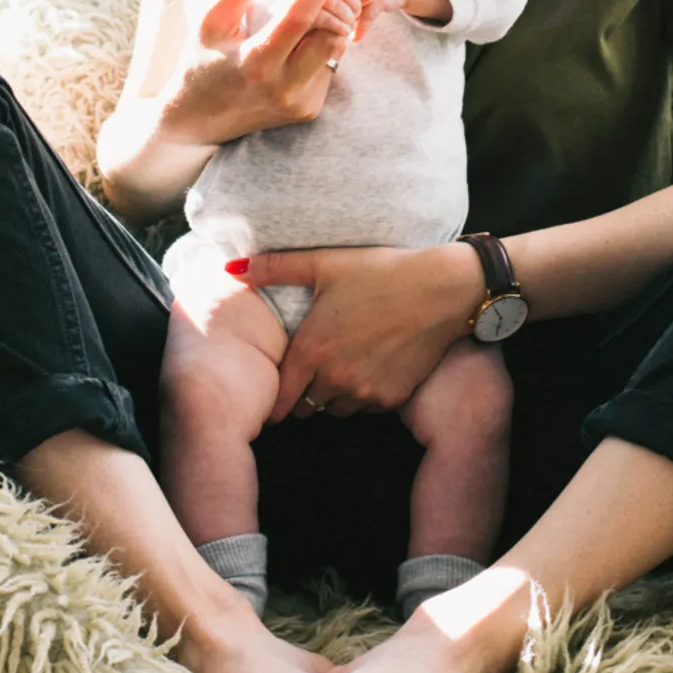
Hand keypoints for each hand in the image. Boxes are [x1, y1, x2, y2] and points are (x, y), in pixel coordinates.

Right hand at [165, 0, 367, 145]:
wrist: (199, 120)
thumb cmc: (201, 63)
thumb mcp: (211, 23)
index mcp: (255, 61)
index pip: (299, 16)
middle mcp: (283, 86)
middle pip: (331, 32)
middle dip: (334, 4)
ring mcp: (300, 102)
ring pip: (336, 48)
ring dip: (328, 26)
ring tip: (306, 18)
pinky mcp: (310, 110)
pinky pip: (330, 67)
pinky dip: (321, 49)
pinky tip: (298, 48)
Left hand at [227, 243, 482, 420]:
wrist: (442, 288)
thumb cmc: (381, 272)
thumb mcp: (325, 263)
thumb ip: (274, 268)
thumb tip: (230, 269)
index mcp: (312, 350)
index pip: (279, 400)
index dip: (275, 398)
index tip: (277, 390)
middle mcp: (335, 379)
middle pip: (305, 407)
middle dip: (304, 393)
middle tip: (313, 367)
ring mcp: (365, 392)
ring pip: (335, 410)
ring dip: (333, 395)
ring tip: (343, 362)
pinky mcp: (391, 398)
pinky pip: (366, 408)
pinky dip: (363, 395)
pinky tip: (371, 364)